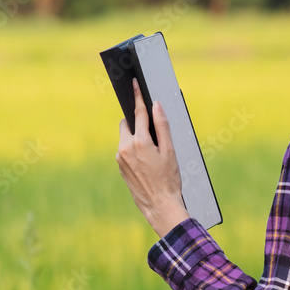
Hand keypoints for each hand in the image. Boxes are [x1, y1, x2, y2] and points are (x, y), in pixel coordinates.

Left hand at [116, 78, 189, 237]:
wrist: (159, 205)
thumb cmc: (168, 179)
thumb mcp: (170, 150)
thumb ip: (162, 126)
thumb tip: (156, 107)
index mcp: (139, 142)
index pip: (138, 113)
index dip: (138, 97)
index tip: (134, 84)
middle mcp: (125, 148)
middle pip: (127, 125)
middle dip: (137, 125)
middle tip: (152, 136)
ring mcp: (120, 159)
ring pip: (126, 139)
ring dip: (136, 140)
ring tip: (152, 156)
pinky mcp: (120, 167)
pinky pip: (125, 151)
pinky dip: (134, 151)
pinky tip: (146, 164)